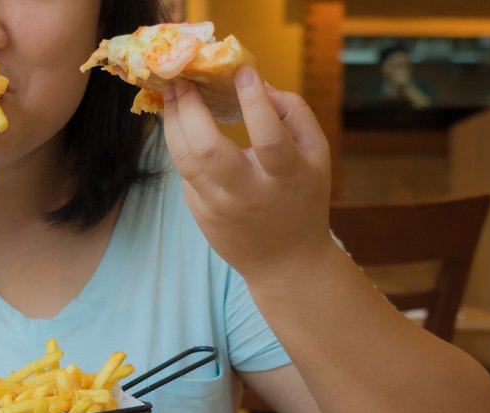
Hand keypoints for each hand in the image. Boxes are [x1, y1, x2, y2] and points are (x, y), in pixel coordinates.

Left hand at [161, 66, 332, 281]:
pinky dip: (180, 143)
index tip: (241, 72)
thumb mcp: (317, 155)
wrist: (284, 262)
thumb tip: (260, 84)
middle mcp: (247, 194)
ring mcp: (218, 206)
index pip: (268, 138)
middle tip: (183, 79)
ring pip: (184, 160)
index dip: (254, 103)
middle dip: (190, 109)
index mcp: (285, 178)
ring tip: (171, 94)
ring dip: (172, 122)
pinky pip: (185, 172)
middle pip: (208, 150)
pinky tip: (179, 122)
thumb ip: (295, 114)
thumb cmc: (303, 199)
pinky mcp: (199, 212)